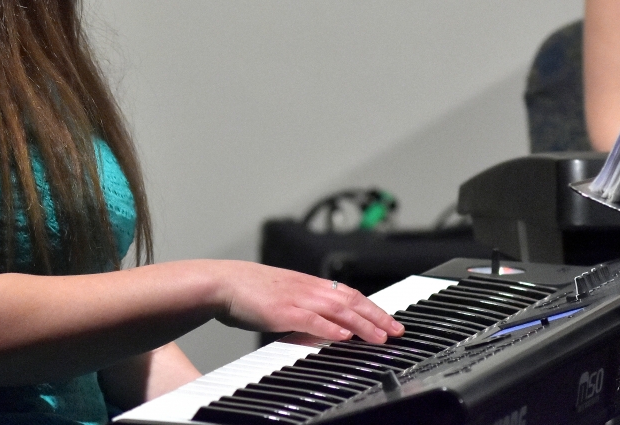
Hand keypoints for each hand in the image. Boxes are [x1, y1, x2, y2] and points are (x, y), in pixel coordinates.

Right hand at [212, 261, 403, 343]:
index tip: (389, 320)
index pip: (348, 293)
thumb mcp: (282, 295)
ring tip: (379, 337)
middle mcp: (307, 288)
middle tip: (396, 331)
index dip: (371, 307)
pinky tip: (344, 337)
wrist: (223, 282)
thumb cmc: (247, 290)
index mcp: (308, 283)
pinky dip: (330, 328)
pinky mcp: (283, 311)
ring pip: (338, 310)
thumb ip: (303, 308)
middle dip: (377, 316)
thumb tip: (321, 324)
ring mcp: (297, 298)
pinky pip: (312, 319)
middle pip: (351, 300)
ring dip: (362, 324)